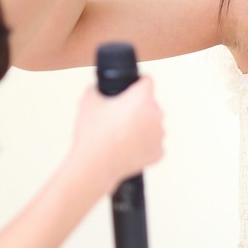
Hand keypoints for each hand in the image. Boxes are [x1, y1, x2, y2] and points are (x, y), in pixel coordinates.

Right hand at [69, 78, 164, 199]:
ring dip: (143, 127)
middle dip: (138, 108)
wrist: (94, 166)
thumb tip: (99, 88)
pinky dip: (143, 145)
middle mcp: (156, 115)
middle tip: (120, 117)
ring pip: (153, 124)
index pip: (147, 81)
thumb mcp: (89, 100)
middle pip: (151, 105)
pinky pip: (153, 143)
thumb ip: (98, 88)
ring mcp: (159, 135)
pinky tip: (128, 147)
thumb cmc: (92, 134)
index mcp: (142, 99)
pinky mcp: (158, 152)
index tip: (131, 90)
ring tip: (122, 134)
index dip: (137, 84)